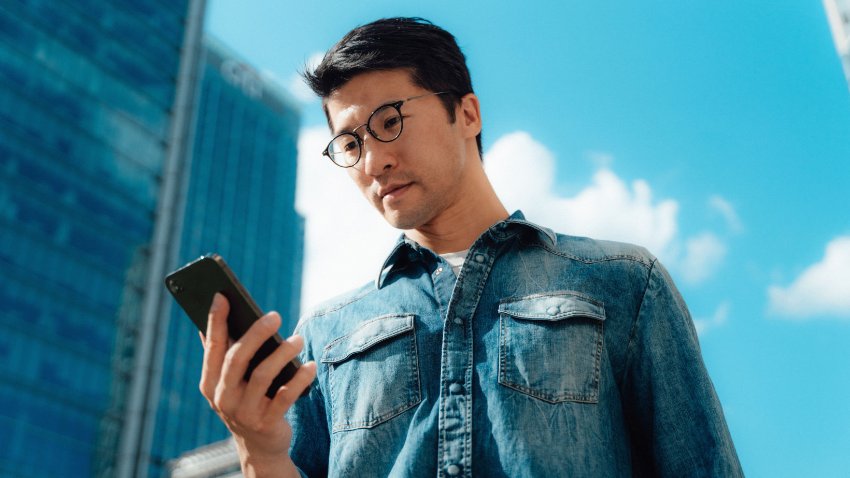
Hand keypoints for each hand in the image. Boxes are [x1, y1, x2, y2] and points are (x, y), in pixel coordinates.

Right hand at [199, 293, 316, 477]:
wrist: (259, 446)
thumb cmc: (246, 401)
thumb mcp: (229, 382)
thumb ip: (221, 354)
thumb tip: (212, 316)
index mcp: (210, 382)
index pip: (213, 347)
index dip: (216, 321)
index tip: (222, 295)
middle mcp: (222, 397)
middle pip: (237, 358)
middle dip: (256, 334)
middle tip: (274, 315)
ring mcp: (243, 412)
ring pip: (262, 375)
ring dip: (282, 353)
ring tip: (298, 339)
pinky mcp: (266, 423)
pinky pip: (285, 397)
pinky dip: (299, 379)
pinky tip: (311, 365)